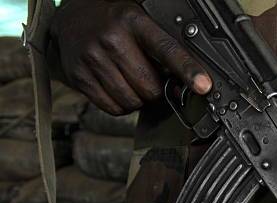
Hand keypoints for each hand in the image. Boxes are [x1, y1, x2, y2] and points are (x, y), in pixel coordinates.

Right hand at [49, 0, 211, 114]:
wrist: (72, 18)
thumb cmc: (114, 22)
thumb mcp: (141, 21)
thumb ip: (164, 47)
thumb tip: (189, 80)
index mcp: (134, 21)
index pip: (167, 50)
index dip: (188, 70)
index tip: (203, 86)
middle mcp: (112, 38)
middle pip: (150, 87)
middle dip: (156, 89)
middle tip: (149, 76)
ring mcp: (92, 58)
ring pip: (132, 101)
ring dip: (138, 98)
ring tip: (131, 79)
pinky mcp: (79, 76)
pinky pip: (112, 108)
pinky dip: (121, 105)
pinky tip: (118, 86)